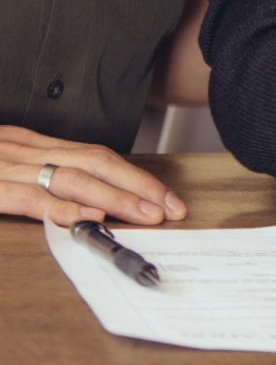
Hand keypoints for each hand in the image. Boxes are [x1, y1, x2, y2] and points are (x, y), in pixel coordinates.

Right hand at [0, 125, 186, 226]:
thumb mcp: (5, 162)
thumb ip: (40, 173)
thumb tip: (85, 199)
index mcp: (35, 146)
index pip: (97, 157)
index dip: (135, 176)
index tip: (165, 196)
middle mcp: (28, 153)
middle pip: (96, 164)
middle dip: (138, 186)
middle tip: (169, 207)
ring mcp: (8, 169)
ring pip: (72, 179)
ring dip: (114, 198)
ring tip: (145, 214)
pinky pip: (30, 198)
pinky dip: (62, 208)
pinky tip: (90, 218)